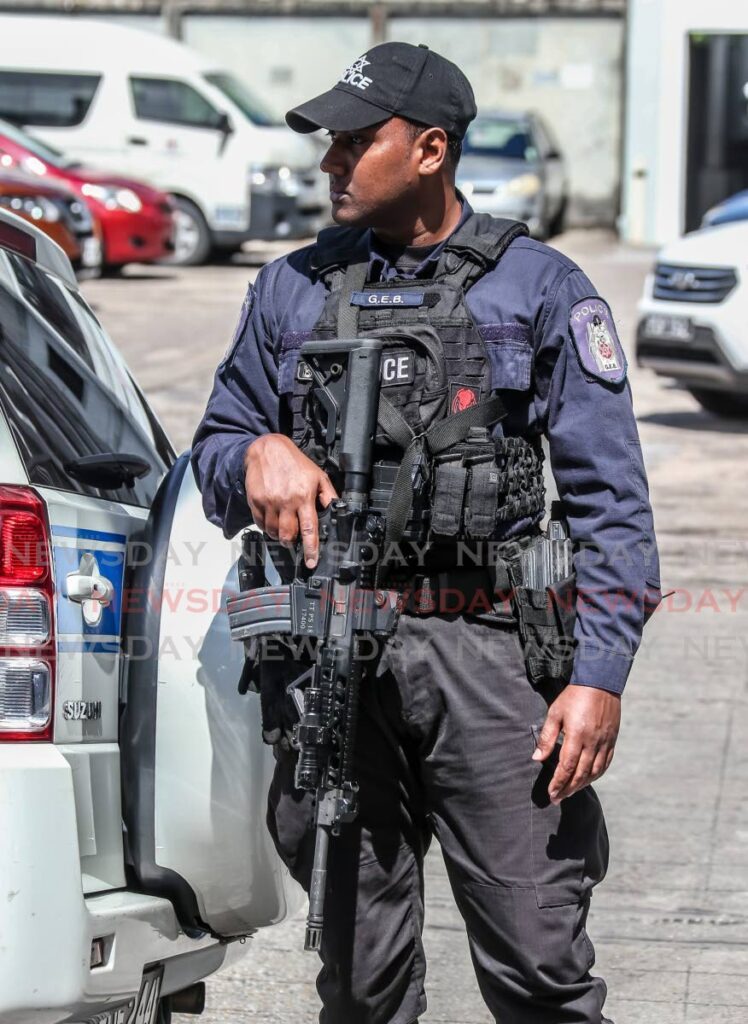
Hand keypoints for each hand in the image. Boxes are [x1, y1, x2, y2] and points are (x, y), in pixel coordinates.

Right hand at [244, 434, 337, 567]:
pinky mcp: (255, 501)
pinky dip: (266, 526)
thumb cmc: (294, 463)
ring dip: (279, 535)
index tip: (311, 562)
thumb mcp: (318, 476)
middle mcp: (286, 501)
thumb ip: (328, 496)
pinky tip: (272, 519)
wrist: (267, 449)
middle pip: (288, 535)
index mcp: (304, 496)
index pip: (308, 529)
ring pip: (273, 532)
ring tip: (283, 527)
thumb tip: (337, 510)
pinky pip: (260, 524)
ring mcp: (269, 502)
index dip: (311, 549)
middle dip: (292, 542)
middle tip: (294, 539)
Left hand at [532, 684, 620, 803]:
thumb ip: (547, 738)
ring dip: (582, 785)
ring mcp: (605, 742)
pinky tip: (588, 779)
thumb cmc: (573, 696)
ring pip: (595, 772)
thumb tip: (537, 759)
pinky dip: (596, 775)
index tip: (551, 794)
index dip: (558, 783)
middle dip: (568, 789)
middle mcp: (593, 742)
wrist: (600, 682)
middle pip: (580, 774)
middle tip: (557, 799)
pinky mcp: (612, 740)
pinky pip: (605, 763)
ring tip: (570, 792)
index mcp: (577, 735)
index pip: (567, 767)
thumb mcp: (555, 713)